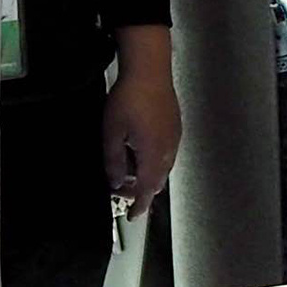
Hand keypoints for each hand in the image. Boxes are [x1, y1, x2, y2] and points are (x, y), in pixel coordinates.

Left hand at [104, 28, 181, 211]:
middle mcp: (168, 150)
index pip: (147, 190)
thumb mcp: (112, 133)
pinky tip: (140, 149)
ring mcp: (174, 138)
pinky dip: (153, 160)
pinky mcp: (175, 126)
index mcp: (153, 156)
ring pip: (162, 167)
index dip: (139, 205)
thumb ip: (113, 162)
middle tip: (122, 189)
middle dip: (141, 190)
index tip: (133, 216)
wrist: (149, 69)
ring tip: (129, 168)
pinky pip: (166, 153)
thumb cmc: (130, 99)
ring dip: (147, 174)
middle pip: (157, 181)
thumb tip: (116, 181)